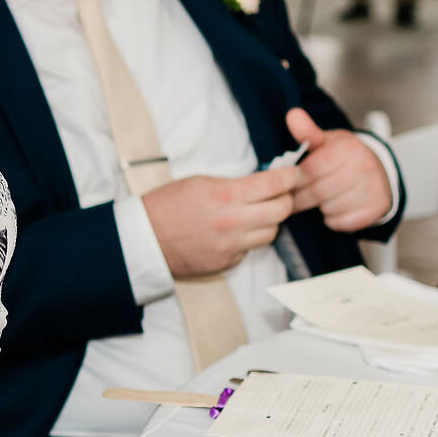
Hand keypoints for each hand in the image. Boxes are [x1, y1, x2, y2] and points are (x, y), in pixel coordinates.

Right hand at [142, 164, 300, 278]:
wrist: (144, 238)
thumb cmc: (168, 204)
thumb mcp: (201, 182)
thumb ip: (235, 184)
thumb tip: (262, 183)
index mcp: (228, 195)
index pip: (276, 184)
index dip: (291, 176)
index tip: (293, 173)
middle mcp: (235, 222)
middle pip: (282, 210)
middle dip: (286, 199)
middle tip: (280, 193)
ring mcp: (232, 246)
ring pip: (271, 233)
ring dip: (269, 221)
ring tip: (256, 213)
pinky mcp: (227, 262)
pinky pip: (250, 249)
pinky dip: (248, 239)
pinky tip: (234, 232)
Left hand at [284, 107, 392, 233]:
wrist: (378, 171)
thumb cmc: (345, 157)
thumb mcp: (327, 141)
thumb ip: (307, 132)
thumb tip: (292, 115)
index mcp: (348, 148)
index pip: (310, 170)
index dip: (295, 180)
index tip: (287, 184)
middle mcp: (364, 167)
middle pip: (318, 192)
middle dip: (301, 198)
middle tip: (292, 199)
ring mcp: (373, 189)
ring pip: (329, 208)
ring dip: (318, 208)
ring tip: (317, 200)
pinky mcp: (376, 209)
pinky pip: (341, 222)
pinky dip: (332, 219)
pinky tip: (333, 208)